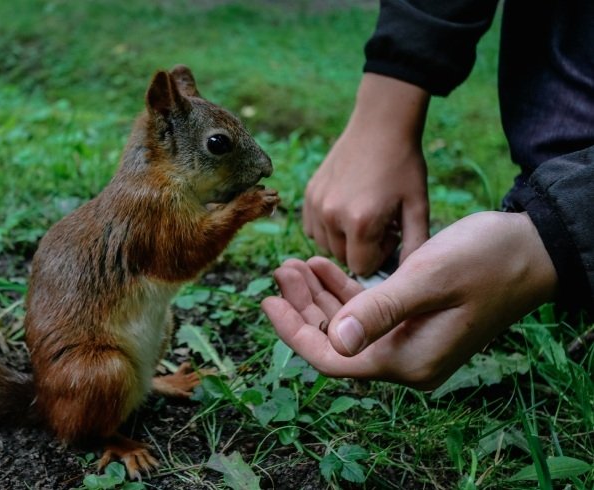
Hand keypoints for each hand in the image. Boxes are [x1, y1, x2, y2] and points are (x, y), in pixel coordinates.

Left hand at [262, 212, 556, 388]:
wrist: (532, 250)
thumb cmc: (485, 261)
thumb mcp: (427, 280)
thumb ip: (379, 311)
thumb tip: (335, 341)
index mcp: (406, 361)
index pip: (332, 360)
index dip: (293, 333)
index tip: (267, 301)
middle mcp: (405, 359)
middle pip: (335, 341)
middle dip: (302, 307)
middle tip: (280, 269)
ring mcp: (409, 341)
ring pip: (347, 324)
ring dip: (319, 295)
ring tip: (294, 263)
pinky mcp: (414, 321)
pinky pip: (367, 311)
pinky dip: (343, 289)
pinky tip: (322, 266)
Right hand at [303, 74, 430, 275]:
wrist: (380, 125)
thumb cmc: (404, 166)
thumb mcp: (419, 207)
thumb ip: (415, 246)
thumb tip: (409, 278)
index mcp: (361, 222)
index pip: (362, 267)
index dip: (380, 256)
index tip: (391, 235)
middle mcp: (331, 216)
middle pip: (342, 258)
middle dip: (361, 248)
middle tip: (380, 222)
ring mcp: (316, 204)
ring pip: (326, 245)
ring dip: (344, 239)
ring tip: (363, 214)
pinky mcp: (308, 195)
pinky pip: (313, 228)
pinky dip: (328, 227)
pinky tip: (346, 208)